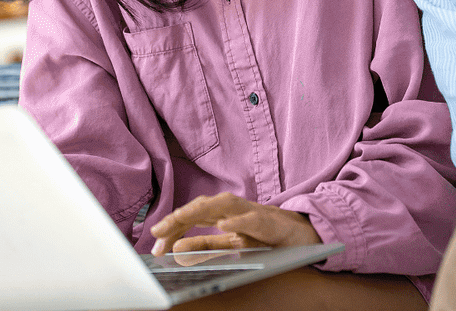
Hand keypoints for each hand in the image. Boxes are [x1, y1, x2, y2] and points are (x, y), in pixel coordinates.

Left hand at [149, 193, 320, 255]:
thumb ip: (205, 246)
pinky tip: (224, 225)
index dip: (172, 228)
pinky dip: (237, 221)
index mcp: (221, 214)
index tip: (154, 243)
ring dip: (198, 211)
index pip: (190, 217)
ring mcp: (250, 211)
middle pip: (200, 207)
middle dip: (177, 218)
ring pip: (221, 206)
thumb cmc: (263, 235)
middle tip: (157, 232)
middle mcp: (232, 208)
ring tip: (178, 219)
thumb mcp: (229, 244)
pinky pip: (251, 219)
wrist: (301, 233)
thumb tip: (176, 249)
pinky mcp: (268, 220)